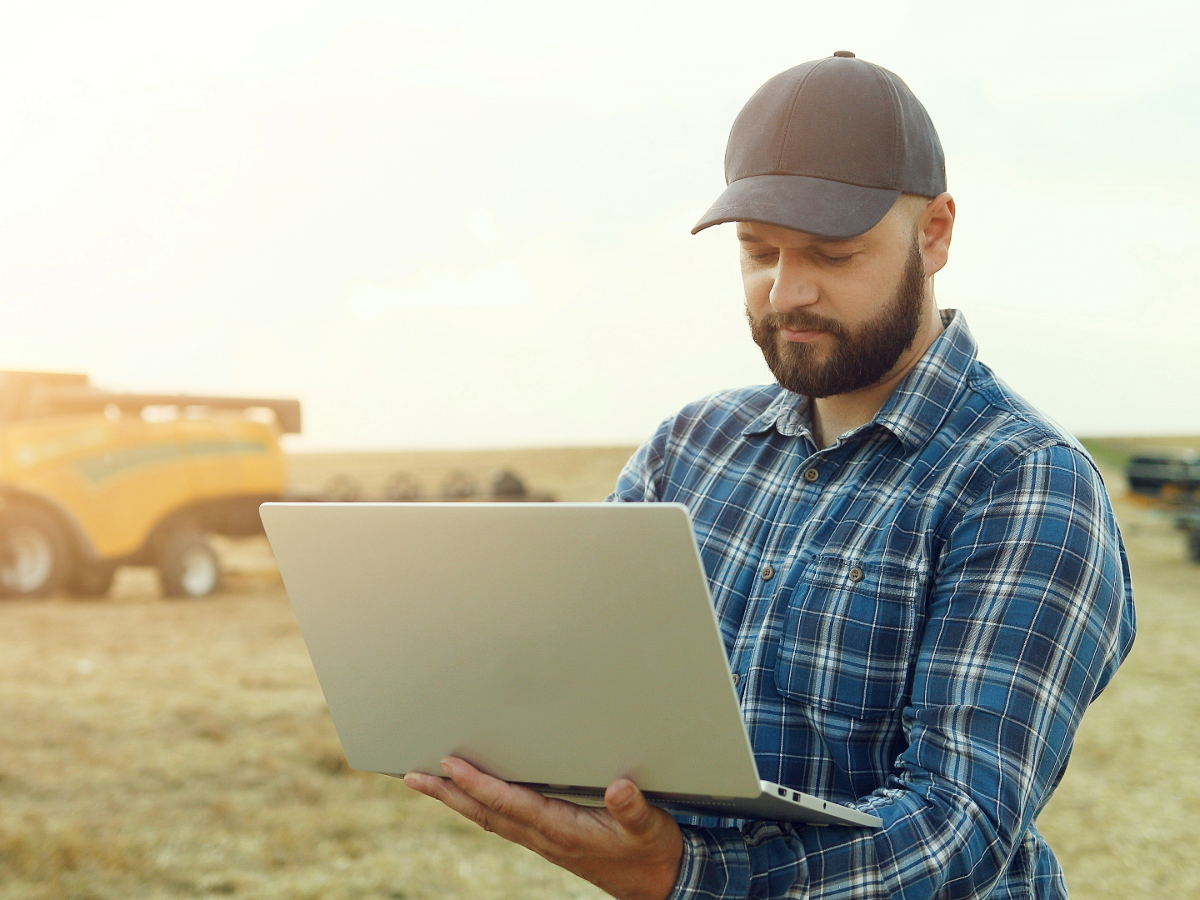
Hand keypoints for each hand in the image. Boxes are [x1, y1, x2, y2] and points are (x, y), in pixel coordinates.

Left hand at [404, 757, 683, 899]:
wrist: (659, 883)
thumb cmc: (653, 851)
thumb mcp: (650, 828)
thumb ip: (633, 809)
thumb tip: (619, 788)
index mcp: (562, 830)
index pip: (509, 803)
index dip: (478, 784)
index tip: (449, 765)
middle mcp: (545, 836)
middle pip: (485, 813)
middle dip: (448, 795)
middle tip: (413, 777)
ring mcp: (544, 840)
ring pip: (490, 818)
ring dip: (457, 800)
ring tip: (430, 782)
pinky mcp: (549, 840)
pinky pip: (504, 821)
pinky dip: (480, 806)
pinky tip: (471, 798)